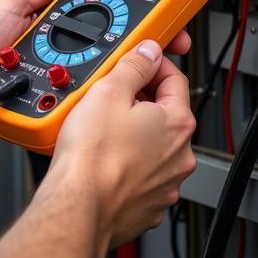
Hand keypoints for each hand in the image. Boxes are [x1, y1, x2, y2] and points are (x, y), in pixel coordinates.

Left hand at [0, 0, 191, 138]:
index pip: (104, 17)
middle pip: (112, 51)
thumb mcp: (10, 1)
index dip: (133, 16)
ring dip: (111, 75)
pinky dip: (88, 102)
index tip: (161, 14)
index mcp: (56, 25)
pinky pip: (79, 107)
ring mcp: (61, 83)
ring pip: (102, 81)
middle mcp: (63, 54)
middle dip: (135, 48)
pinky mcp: (53, 110)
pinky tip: (93, 96)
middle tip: (156, 45)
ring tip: (120, 67)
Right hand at [49, 40, 196, 247]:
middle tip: (111, 96)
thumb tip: (148, 52)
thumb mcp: (109, 91)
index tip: (138, 61)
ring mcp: (166, 185)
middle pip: (165, 114)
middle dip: (140, 101)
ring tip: (103, 130)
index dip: (154, 64)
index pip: (175, 79)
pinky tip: (104, 159)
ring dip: (134, 135)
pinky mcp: (148, 206)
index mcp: (177, 124)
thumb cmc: (92, 156)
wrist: (78, 205)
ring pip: (153, 147)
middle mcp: (180, 157)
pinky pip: (141, 176)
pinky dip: (127, 166)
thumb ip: (134, 65)